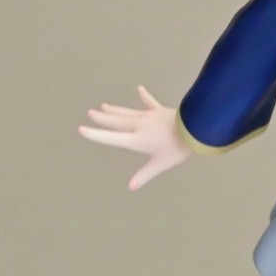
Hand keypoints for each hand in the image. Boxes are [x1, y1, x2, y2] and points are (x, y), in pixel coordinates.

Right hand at [78, 85, 193, 190]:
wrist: (194, 129)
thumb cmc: (177, 148)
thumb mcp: (160, 164)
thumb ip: (144, 175)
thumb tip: (131, 187)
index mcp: (136, 140)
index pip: (111, 138)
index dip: (95, 134)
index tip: (81, 129)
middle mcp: (138, 126)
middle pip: (116, 122)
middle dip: (102, 118)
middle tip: (90, 112)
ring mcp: (148, 116)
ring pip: (127, 112)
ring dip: (115, 110)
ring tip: (103, 105)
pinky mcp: (159, 111)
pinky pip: (150, 103)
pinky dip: (144, 96)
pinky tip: (139, 89)